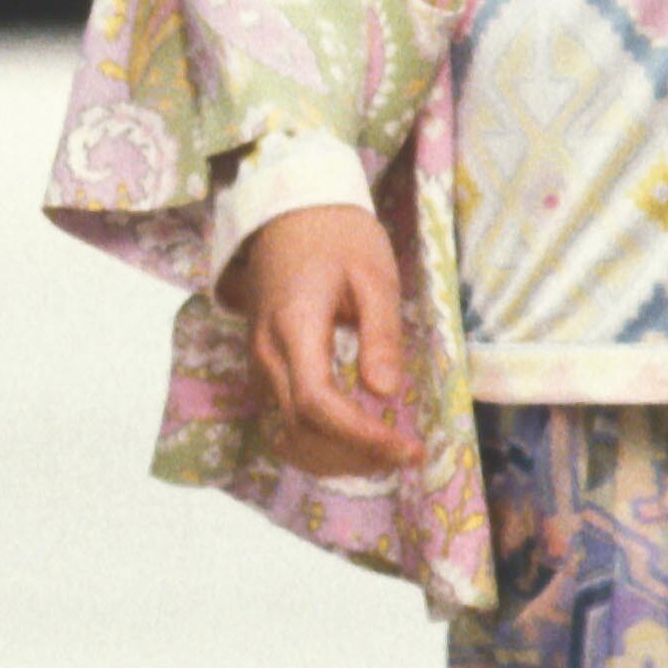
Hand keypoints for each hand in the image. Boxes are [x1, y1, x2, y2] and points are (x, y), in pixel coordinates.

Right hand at [226, 201, 404, 476]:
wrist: (289, 210)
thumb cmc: (337, 235)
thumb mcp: (375, 275)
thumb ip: (381, 335)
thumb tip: (386, 392)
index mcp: (293, 327)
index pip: (317, 403)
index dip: (361, 436)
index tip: (406, 447)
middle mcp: (267, 353)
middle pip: (301, 429)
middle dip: (355, 455)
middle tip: (407, 455)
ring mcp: (260, 363)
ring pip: (289, 433)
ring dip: (337, 457)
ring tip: (387, 454)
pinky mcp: (265, 366)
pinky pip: (286, 419)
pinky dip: (320, 443)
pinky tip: (357, 441)